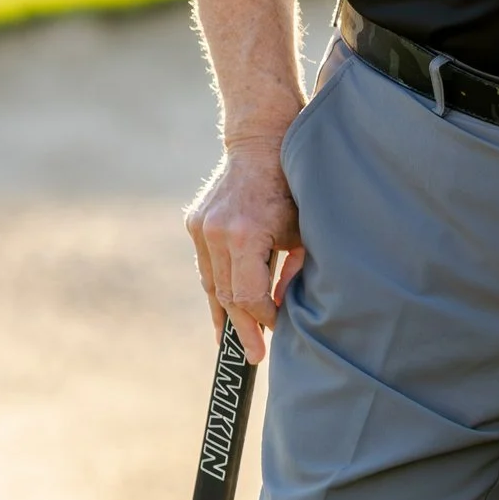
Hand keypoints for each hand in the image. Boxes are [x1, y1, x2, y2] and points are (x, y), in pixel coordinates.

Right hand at [186, 127, 305, 361]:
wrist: (260, 141)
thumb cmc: (292, 186)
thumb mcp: (303, 231)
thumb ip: (294, 271)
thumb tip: (284, 307)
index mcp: (245, 234)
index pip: (248, 295)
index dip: (264, 318)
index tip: (278, 329)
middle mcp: (216, 233)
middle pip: (225, 296)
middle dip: (243, 328)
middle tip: (253, 358)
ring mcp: (200, 228)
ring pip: (211, 285)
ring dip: (224, 315)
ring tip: (232, 344)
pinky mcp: (195, 224)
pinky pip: (206, 268)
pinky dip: (216, 290)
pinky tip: (223, 313)